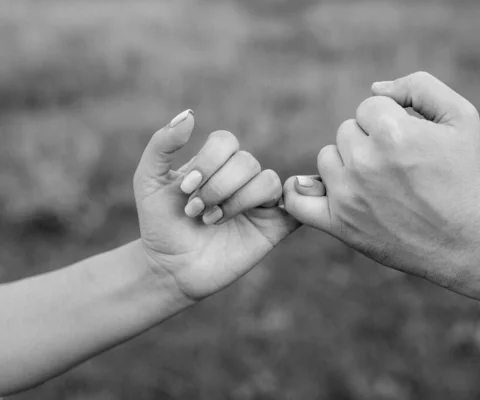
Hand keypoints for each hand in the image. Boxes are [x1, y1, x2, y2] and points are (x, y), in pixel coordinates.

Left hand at [134, 110, 298, 300]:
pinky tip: (253, 218)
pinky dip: (287, 204)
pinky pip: (293, 205)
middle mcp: (240, 179)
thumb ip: (161, 144)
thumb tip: (189, 114)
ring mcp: (258, 203)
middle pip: (246, 162)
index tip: (185, 189)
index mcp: (215, 164)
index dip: (209, 161)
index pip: (226, 141)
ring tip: (212, 221)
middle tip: (195, 211)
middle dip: (217, 187)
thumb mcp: (148, 181)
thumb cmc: (160, 225)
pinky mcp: (273, 227)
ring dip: (237, 201)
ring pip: (268, 181)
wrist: (170, 269)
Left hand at [283, 72, 479, 284]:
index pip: (369, 107)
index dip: (391, 121)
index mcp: (393, 132)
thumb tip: (375, 89)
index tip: (408, 143)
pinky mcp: (338, 223)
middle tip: (397, 166)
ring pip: (327, 158)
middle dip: (370, 142)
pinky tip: (315, 189)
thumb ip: (419, 87)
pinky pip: (297, 201)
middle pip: (346, 131)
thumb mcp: (461, 116)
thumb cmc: (464, 175)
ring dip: (347, 165)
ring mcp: (348, 194)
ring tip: (378, 183)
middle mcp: (365, 162)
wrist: (464, 240)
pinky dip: (300, 193)